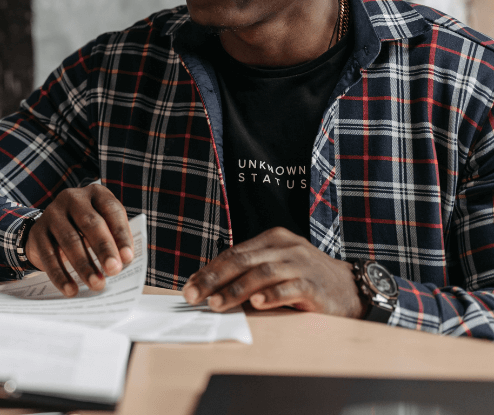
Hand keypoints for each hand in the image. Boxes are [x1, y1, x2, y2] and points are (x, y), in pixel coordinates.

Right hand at [25, 182, 133, 296]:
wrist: (51, 228)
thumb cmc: (87, 230)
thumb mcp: (104, 226)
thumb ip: (115, 240)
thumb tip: (123, 264)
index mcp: (96, 194)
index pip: (111, 211)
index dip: (121, 235)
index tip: (128, 258)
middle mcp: (73, 198)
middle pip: (90, 223)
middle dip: (103, 249)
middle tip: (114, 271)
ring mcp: (52, 213)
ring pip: (69, 240)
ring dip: (84, 265)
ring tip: (96, 284)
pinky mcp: (38, 231)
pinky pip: (49, 255)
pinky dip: (60, 275)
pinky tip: (71, 289)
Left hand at [181, 227, 365, 316]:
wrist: (353, 288)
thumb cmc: (307, 279)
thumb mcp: (278, 268)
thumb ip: (249, 272)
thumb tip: (210, 287)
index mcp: (273, 239)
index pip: (234, 253)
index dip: (210, 269)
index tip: (190, 285)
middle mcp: (287, 247)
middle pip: (243, 261)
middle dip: (214, 279)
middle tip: (194, 295)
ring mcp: (302, 264)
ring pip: (262, 273)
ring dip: (236, 290)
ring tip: (216, 303)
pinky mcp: (316, 285)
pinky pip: (290, 288)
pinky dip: (272, 295)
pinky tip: (257, 304)